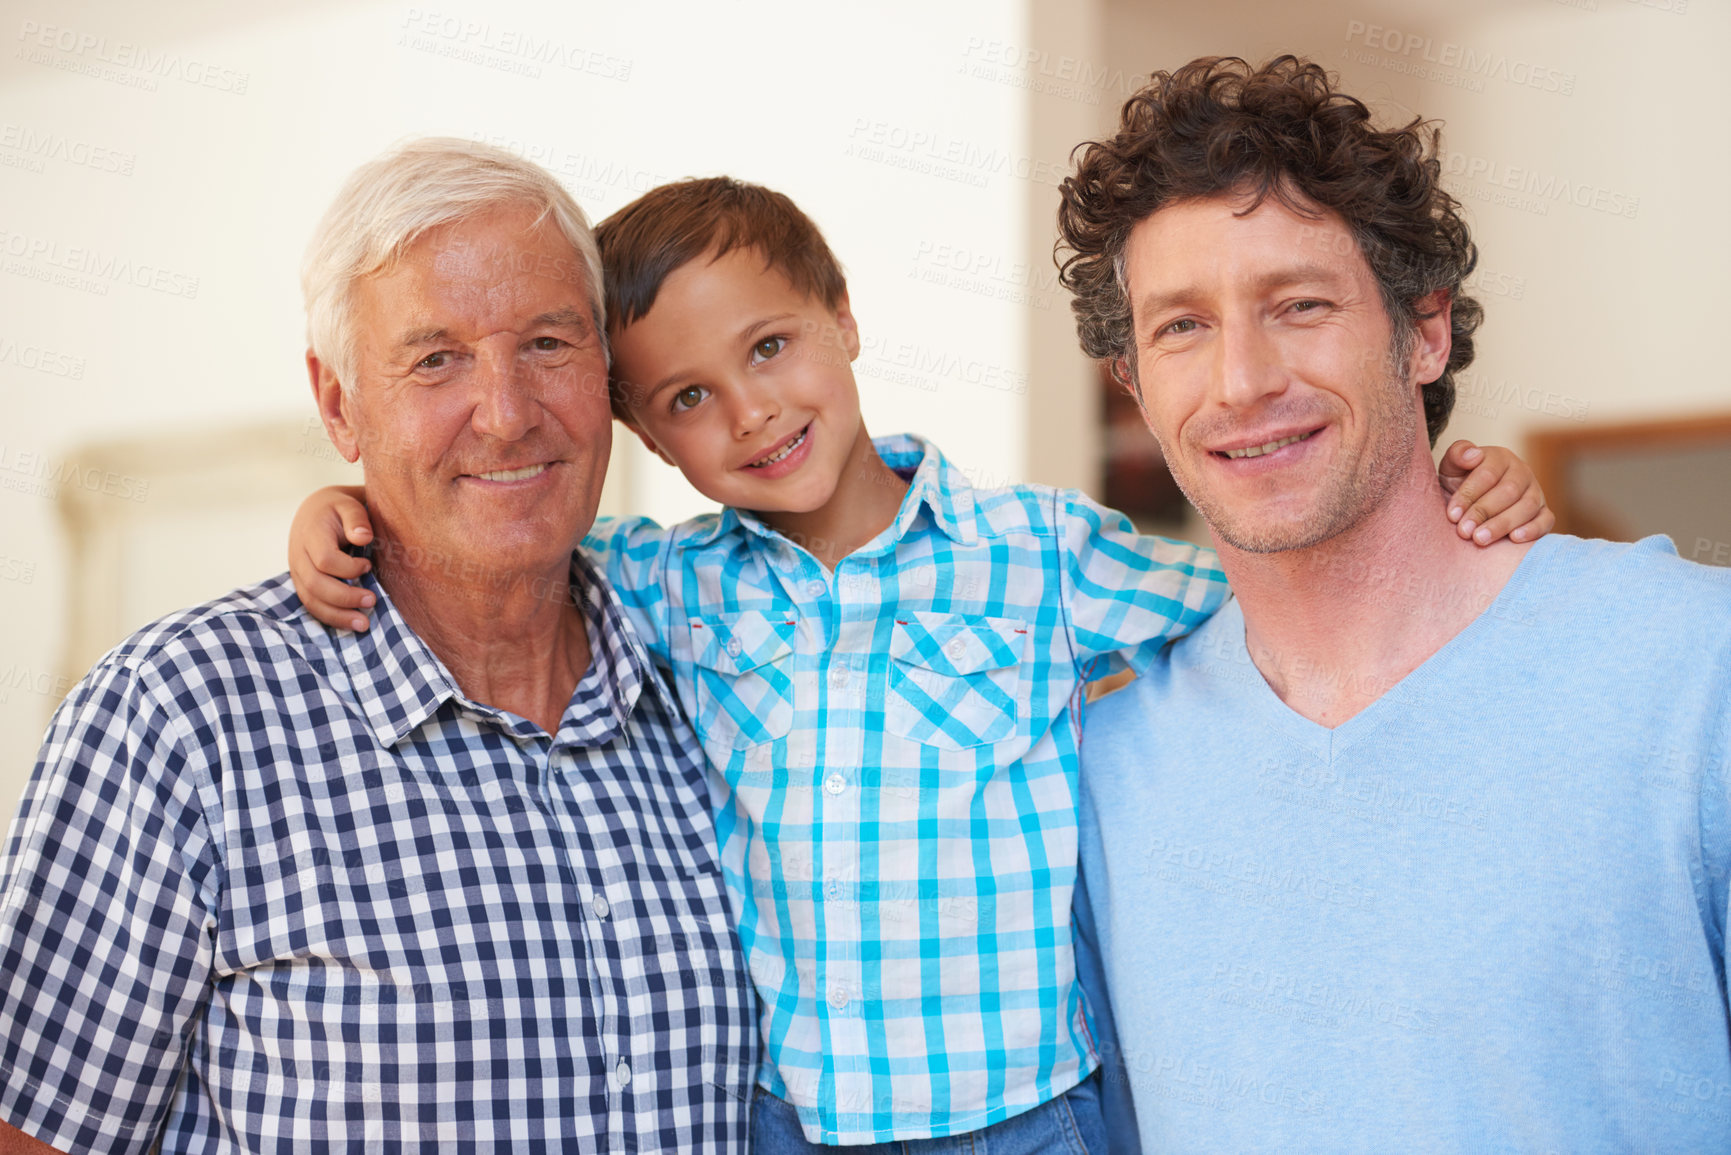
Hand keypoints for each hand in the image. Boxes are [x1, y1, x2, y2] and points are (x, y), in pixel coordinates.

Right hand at [288, 485, 375, 630]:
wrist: (315, 512)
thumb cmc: (338, 510)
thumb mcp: (348, 505)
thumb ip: (356, 519)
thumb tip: (363, 537)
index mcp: (311, 534)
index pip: (325, 559)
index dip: (348, 568)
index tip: (368, 566)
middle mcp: (299, 555)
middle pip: (315, 584)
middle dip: (345, 597)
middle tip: (373, 601)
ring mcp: (297, 572)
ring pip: (311, 600)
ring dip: (338, 615)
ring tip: (364, 624)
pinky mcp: (302, 584)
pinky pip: (312, 605)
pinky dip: (331, 617)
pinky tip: (351, 624)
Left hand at [1437, 440, 1554, 545]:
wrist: (1469, 505)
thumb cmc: (1458, 484)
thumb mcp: (1451, 468)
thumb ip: (1457, 454)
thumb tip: (1473, 455)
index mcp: (1499, 457)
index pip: (1487, 474)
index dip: (1469, 495)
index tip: (1452, 514)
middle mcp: (1521, 472)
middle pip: (1508, 491)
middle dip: (1484, 512)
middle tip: (1464, 531)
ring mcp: (1535, 491)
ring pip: (1527, 506)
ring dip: (1503, 524)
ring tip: (1480, 539)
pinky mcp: (1543, 512)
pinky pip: (1546, 520)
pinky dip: (1533, 529)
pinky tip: (1514, 538)